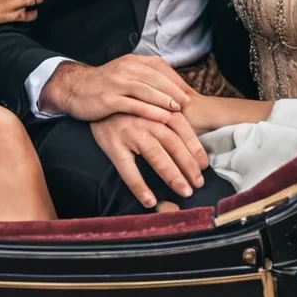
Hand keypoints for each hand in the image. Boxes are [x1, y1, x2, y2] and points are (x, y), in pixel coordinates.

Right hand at [40, 54, 191, 122]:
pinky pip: (133, 104)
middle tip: (187, 103)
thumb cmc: (103, 85)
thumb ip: (144, 77)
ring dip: (164, 100)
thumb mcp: (125, 74)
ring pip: (146, 90)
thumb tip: (170, 87)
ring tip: (178, 110)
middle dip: (174, 90)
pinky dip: (149, 110)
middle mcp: (126, 69)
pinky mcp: (109, 99)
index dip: (176, 81)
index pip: (160, 67)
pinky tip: (161, 118)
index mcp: (132, 61)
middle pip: (156, 78)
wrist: (73, 88)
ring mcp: (117, 83)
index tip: (188, 93)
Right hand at [91, 112, 208, 208]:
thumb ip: (166, 115)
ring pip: (156, 156)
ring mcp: (129, 132)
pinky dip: (139, 186)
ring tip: (185, 192)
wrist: (92, 95)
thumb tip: (190, 139)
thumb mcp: (147, 103)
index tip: (204, 165)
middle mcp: (146, 119)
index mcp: (156, 108)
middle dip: (189, 166)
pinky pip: (128, 169)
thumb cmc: (126, 105)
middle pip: (173, 144)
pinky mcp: (113, 145)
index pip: (182, 128)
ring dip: (172, 175)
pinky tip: (150, 201)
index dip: (195, 148)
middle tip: (199, 184)